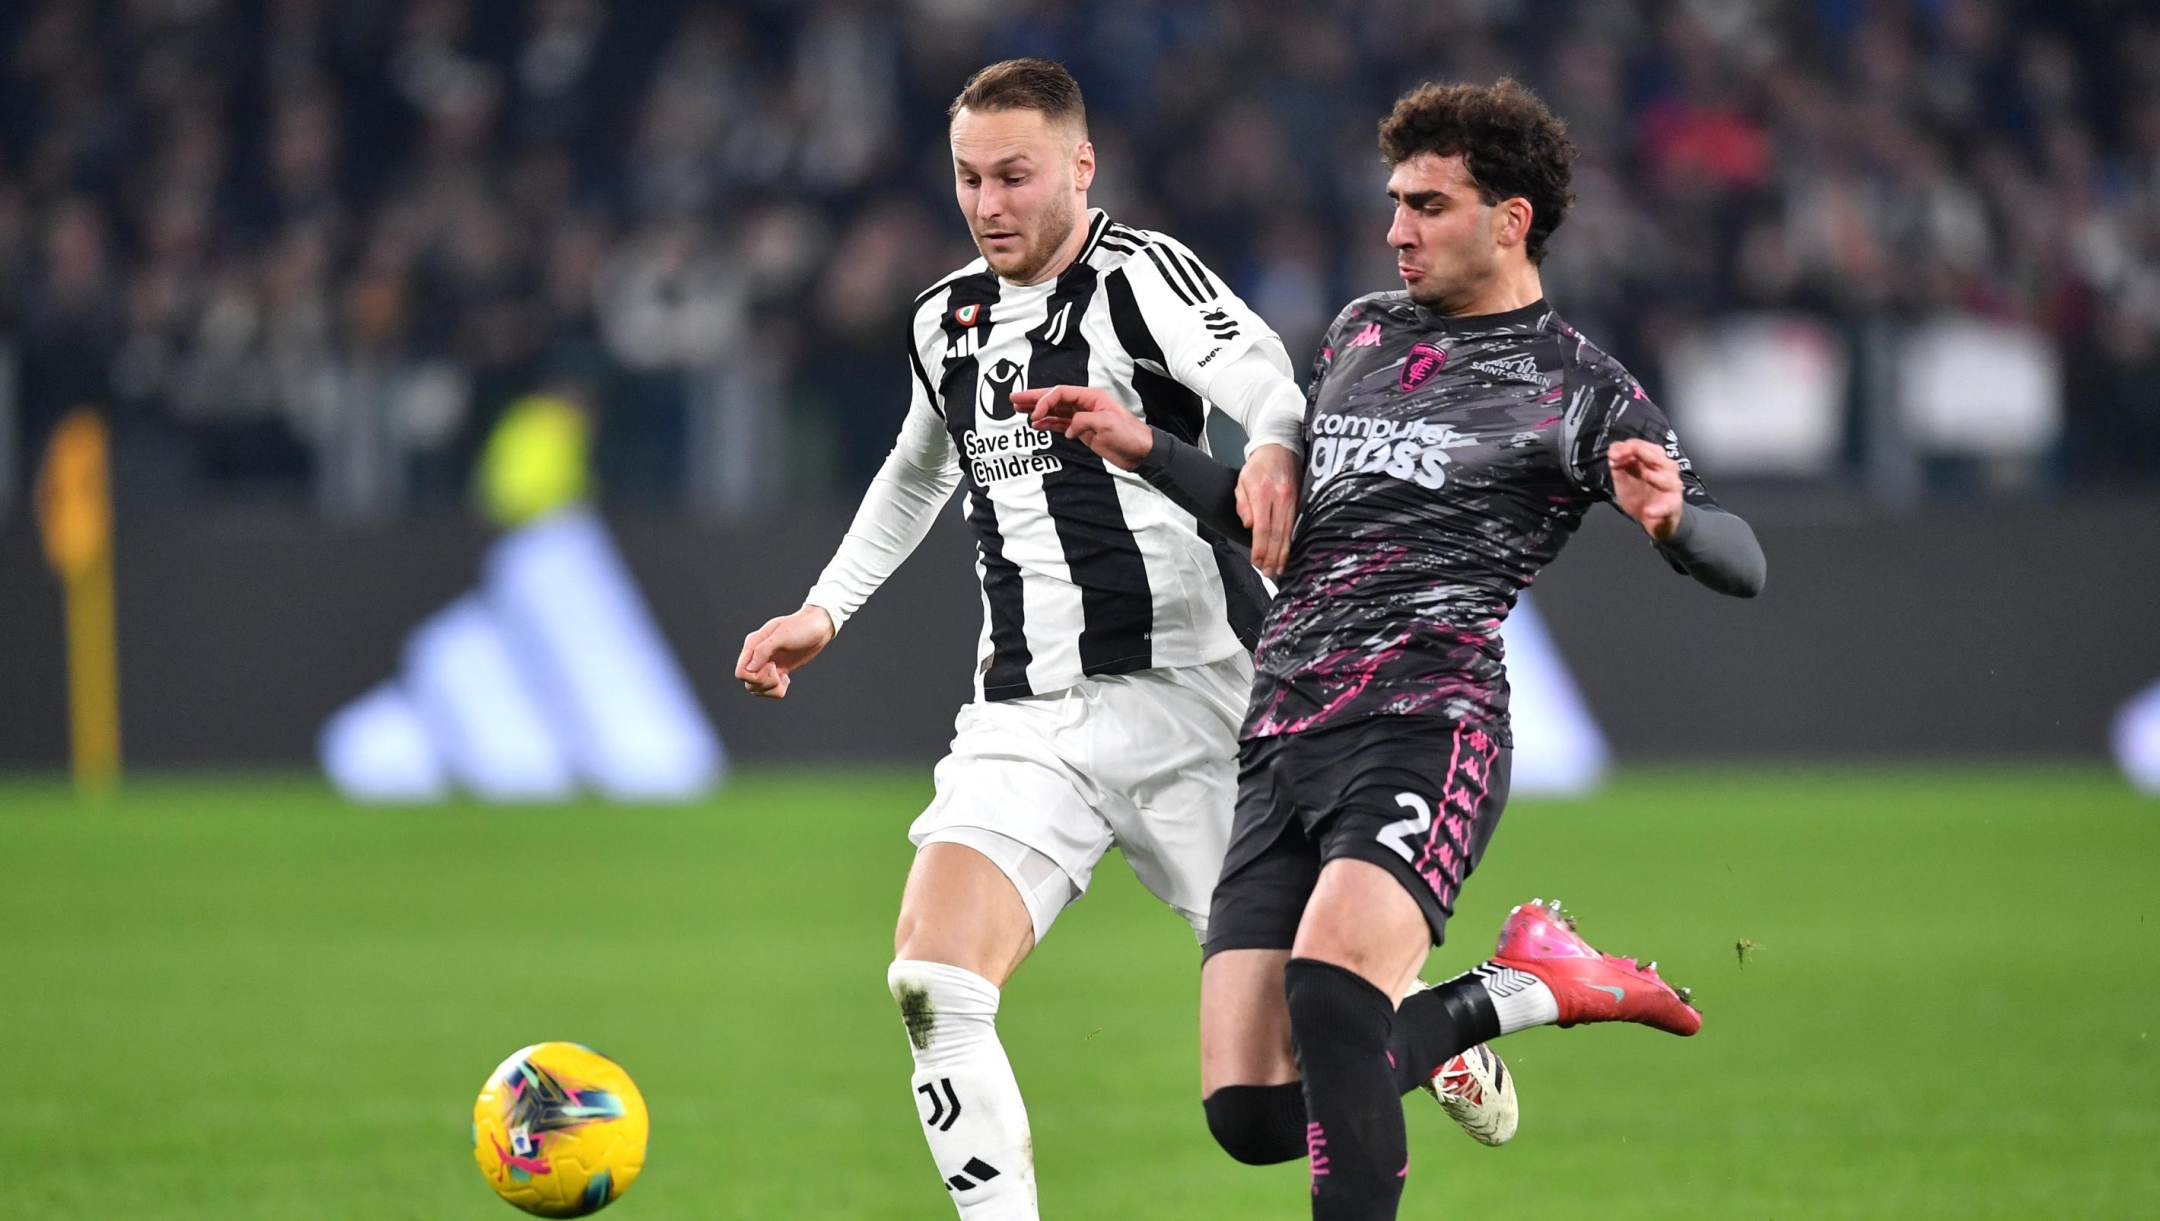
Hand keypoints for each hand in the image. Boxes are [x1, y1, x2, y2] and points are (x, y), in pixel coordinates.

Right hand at [735, 605, 835, 698]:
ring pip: (758, 689)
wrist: (817, 627)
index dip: (754, 676)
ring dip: (772, 688)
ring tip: (784, 677)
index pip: (741, 672)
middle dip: (765, 683)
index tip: (771, 665)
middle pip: (749, 684)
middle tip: (779, 670)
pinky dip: (778, 689)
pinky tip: (787, 679)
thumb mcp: (781, 636)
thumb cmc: (800, 627)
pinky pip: (771, 689)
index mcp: (753, 645)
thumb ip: (763, 650)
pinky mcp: (779, 671)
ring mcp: (767, 665)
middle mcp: (757, 656)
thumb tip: (750, 668)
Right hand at [1015, 385, 1152, 469]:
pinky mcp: (1083, 431)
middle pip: (1054, 398)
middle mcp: (1085, 405)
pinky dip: (1048, 424)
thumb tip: (1068, 428)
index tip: (1034, 414)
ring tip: (1019, 411)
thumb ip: (1083, 421)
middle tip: (1014, 399)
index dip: (1044, 401)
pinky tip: (1036, 426)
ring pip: (1055, 411)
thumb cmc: (1130, 434)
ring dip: (1038, 411)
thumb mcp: (1107, 424)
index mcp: (1091, 397)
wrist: (1141, 452)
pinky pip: (1061, 425)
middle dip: (1034, 398)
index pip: (1061, 393)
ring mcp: (1083, 418)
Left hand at [1236, 443, 1299, 576]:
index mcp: (1263, 492)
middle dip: (1272, 556)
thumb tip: (1249, 526)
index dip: (1260, 547)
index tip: (1257, 561)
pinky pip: (1295, 526)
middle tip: (1268, 572)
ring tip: (1278, 569)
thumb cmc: (1258, 466)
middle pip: (1277, 534)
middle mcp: (1281, 498)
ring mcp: (1293, 500)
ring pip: (1288, 532)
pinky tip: (1288, 554)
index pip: (1262, 527)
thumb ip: (1243, 504)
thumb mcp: (1241, 481)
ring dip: (1283, 553)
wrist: (1280, 448)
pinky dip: (1291, 542)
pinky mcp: (1300, 502)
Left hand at [1607, 438, 1683, 541]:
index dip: (1628, 447)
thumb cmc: (1640, 494)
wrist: (1651, 520)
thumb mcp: (1624, 478)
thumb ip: (1619, 464)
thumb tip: (1612, 452)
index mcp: (1652, 460)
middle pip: (1658, 457)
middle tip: (1630, 453)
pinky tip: (1648, 511)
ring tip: (1646, 475)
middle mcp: (1665, 470)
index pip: (1642, 446)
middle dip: (1644, 453)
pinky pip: (1667, 506)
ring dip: (1657, 477)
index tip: (1612, 455)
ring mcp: (1671, 487)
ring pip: (1668, 479)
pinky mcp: (1673, 505)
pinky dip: (1658, 509)